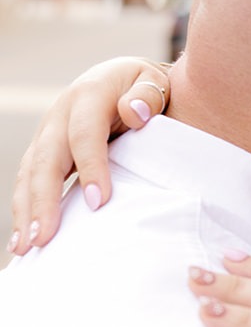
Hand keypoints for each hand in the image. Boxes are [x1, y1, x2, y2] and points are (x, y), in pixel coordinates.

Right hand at [10, 57, 170, 254]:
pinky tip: (23, 241)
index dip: (90, 167)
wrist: (122, 78)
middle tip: (45, 238)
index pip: (85, 133)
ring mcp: (47, 133)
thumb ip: (148, 94)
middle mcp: (60, 114)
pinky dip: (24, 209)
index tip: (99, 202)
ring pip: (30, 173)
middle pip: (47, 158)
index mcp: (89, 94)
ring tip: (26, 247)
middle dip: (43, 199)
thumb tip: (135, 112)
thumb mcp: (152, 80)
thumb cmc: (143, 86)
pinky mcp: (43, 151)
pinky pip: (28, 180)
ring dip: (26, 210)